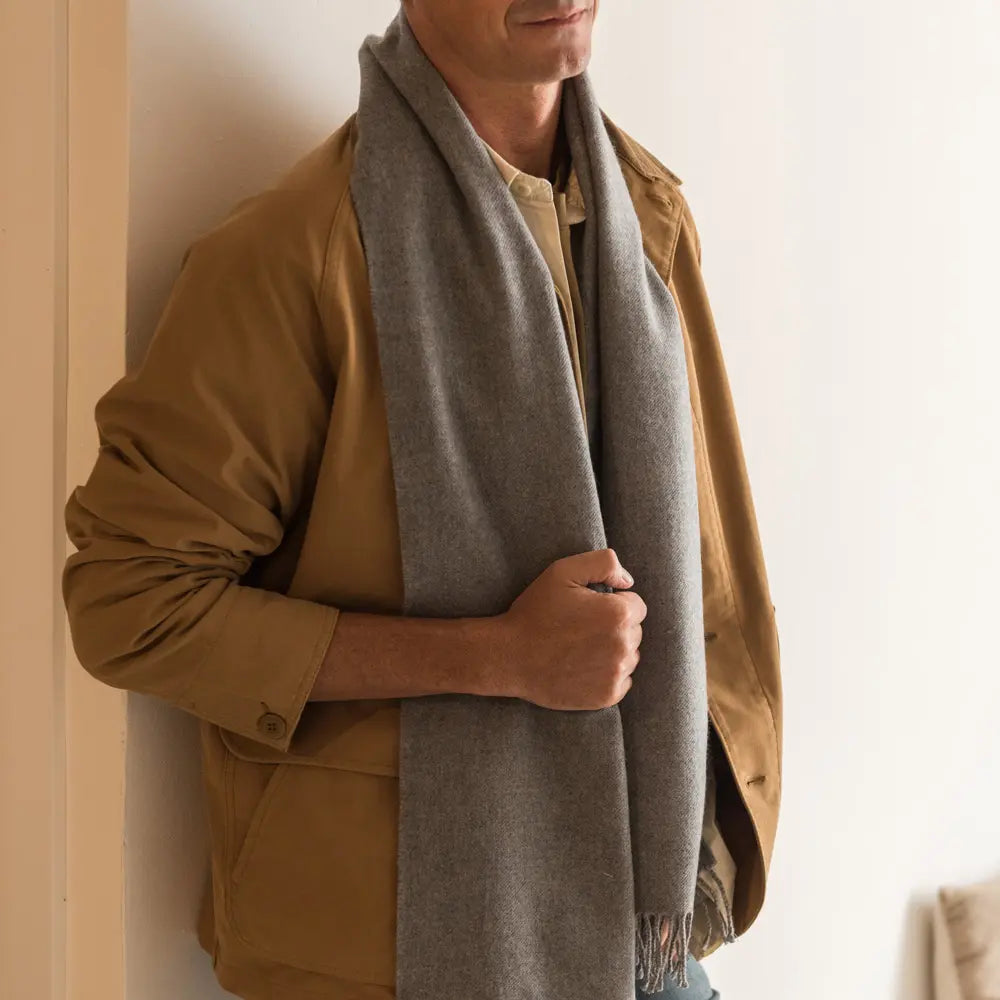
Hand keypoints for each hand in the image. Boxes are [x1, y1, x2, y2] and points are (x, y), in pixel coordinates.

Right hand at [495, 548, 646, 710]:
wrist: (509, 657)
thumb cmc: (535, 612)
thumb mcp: (562, 571)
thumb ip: (604, 563)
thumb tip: (628, 582)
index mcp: (618, 613)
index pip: (636, 605)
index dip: (612, 603)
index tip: (588, 610)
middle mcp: (623, 645)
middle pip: (635, 631)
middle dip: (615, 627)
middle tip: (581, 629)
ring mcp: (616, 674)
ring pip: (630, 657)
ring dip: (613, 651)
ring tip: (580, 648)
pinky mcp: (608, 696)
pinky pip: (623, 681)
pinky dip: (608, 675)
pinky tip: (583, 667)